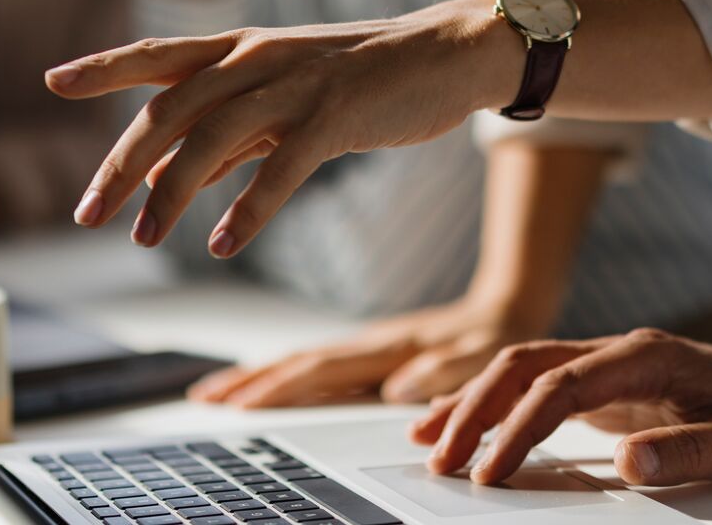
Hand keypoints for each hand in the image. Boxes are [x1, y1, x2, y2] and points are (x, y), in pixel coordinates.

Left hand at [47, 0, 520, 255]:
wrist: (447, 54)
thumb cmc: (360, 80)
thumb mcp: (281, 101)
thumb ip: (225, 136)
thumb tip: (163, 179)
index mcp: (240, 48)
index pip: (157, 55)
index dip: (104, 65)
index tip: (52, 80)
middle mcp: (256, 57)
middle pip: (170, 108)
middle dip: (122, 164)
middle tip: (87, 214)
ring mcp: (296, 82)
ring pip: (214, 137)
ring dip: (172, 193)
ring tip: (145, 240)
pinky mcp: (337, 113)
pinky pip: (282, 165)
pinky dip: (250, 206)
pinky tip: (226, 244)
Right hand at [189, 296, 555, 408]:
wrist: (508, 306)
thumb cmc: (496, 337)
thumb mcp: (482, 357)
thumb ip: (444, 374)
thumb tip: (397, 391)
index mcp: (390, 347)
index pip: (322, 369)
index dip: (279, 388)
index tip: (242, 406)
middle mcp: (370, 343)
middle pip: (296, 362)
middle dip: (248, 380)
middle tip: (203, 399)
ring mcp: (366, 346)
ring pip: (299, 360)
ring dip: (255, 375)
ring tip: (212, 392)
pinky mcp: (368, 352)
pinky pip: (315, 364)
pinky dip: (280, 373)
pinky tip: (261, 384)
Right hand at [409, 329, 711, 487]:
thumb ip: (684, 453)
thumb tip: (626, 463)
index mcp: (646, 356)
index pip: (562, 387)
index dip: (519, 428)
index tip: (491, 472)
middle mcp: (619, 350)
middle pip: (525, 365)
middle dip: (474, 408)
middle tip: (439, 457)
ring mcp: (609, 364)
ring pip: (523, 369)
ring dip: (474, 402)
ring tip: (430, 439)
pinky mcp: (605, 385)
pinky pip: (537, 386)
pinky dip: (496, 403)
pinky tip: (466, 425)